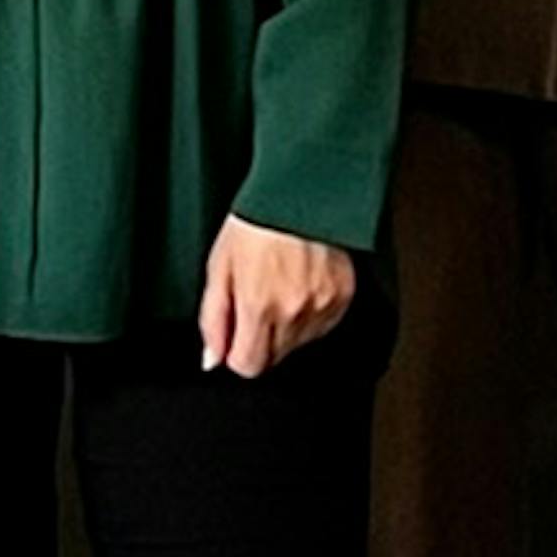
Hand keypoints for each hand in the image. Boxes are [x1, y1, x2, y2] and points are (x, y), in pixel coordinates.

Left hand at [195, 215, 360, 379]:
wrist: (302, 190)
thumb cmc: (257, 222)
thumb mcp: (219, 268)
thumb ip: (213, 319)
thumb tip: (212, 358)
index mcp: (258, 306)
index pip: (249, 366)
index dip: (237, 354)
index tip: (236, 337)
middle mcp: (294, 312)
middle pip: (274, 358)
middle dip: (260, 339)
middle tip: (256, 301)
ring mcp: (323, 306)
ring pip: (299, 344)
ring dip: (286, 328)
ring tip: (279, 288)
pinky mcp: (343, 296)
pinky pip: (324, 326)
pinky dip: (311, 315)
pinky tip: (300, 286)